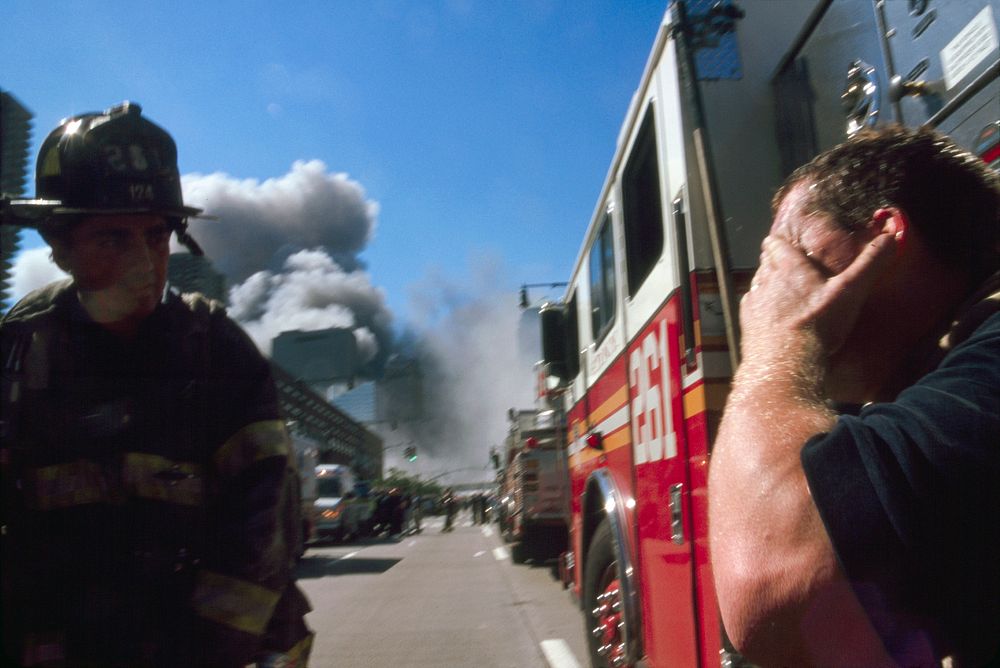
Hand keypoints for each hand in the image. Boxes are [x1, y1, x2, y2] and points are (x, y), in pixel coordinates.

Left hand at [740, 231, 897, 362]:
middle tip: (788, 270)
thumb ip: (870, 263)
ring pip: (757, 284)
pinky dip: (760, 310)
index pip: (775, 244)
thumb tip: (891, 237)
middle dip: (775, 263)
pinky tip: (772, 320)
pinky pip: (751, 309)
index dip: (778, 242)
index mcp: (789, 268)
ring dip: (767, 286)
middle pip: (766, 263)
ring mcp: (754, 303)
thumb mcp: (851, 291)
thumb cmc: (818, 325)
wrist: (785, 364)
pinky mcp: (747, 323)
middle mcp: (766, 281)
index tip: (781, 243)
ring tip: (782, 295)